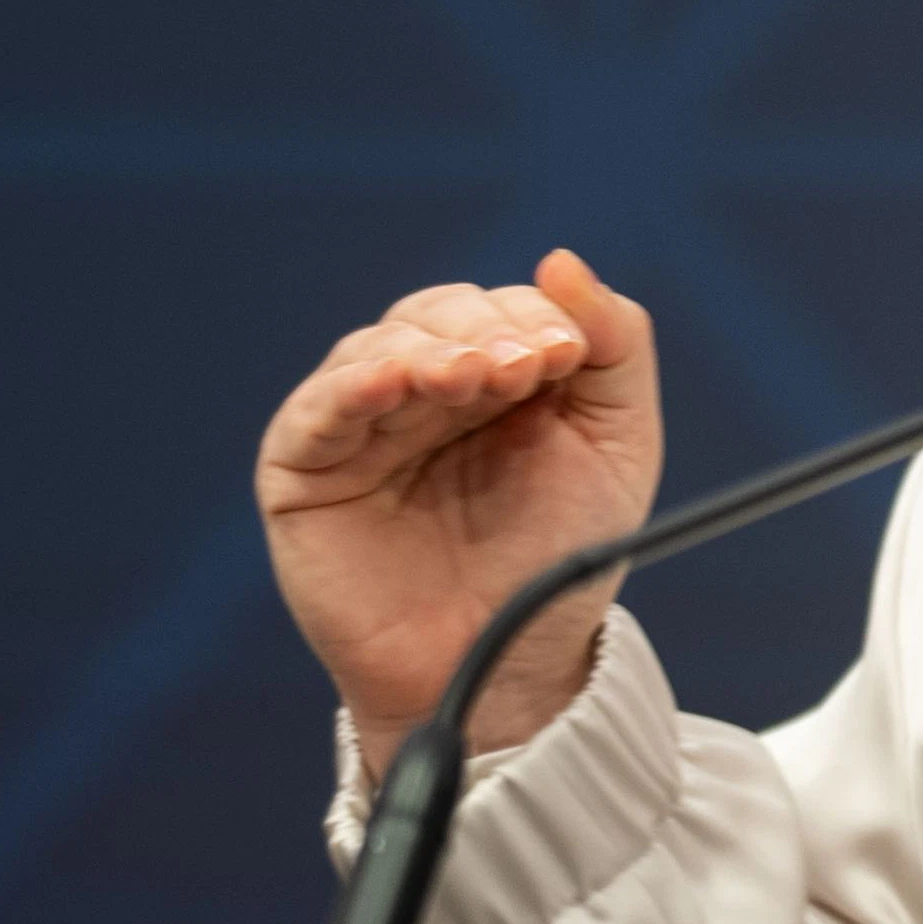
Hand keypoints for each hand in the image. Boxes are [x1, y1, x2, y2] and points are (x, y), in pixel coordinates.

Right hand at [257, 249, 661, 778]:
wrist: (511, 664)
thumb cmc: (560, 557)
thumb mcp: (618, 442)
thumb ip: (615, 346)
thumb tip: (561, 259)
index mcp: (497, 373)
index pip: (501, 306)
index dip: (533, 316)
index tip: (567, 354)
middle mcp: (424, 387)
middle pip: (436, 314)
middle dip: (483, 329)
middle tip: (527, 366)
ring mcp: (361, 424)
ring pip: (379, 346)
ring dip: (431, 349)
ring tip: (477, 378)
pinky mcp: (305, 469)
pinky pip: (315, 410)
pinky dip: (353, 385)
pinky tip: (396, 382)